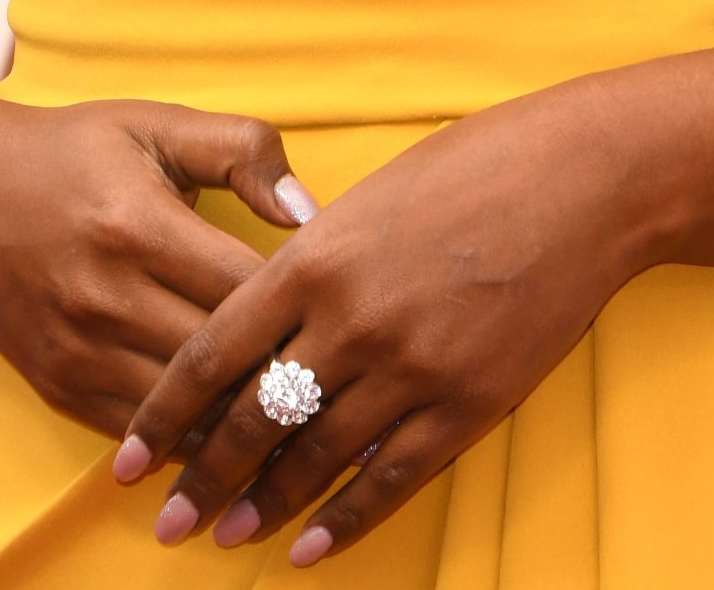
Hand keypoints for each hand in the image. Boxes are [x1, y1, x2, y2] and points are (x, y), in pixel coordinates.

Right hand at [0, 94, 319, 438]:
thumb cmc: (72, 151)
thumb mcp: (156, 124)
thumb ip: (242, 151)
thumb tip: (309, 210)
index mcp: (138, 224)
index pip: (244, 287)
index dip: (303, 303)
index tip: (347, 308)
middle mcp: (105, 296)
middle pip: (220, 358)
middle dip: (285, 371)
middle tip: (347, 376)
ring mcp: (77, 349)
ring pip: (183, 411)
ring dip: (244, 418)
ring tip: (307, 418)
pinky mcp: (58, 385)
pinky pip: (139, 432)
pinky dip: (190, 437)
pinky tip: (237, 433)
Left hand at [111, 79, 647, 563]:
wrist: (582, 180)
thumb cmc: (475, 165)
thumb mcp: (371, 196)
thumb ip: (315, 255)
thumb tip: (270, 309)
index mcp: (315, 256)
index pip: (214, 351)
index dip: (166, 413)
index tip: (131, 458)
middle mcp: (351, 319)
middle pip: (255, 418)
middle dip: (203, 477)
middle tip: (168, 522)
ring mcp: (411, 366)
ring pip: (317, 458)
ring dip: (266, 505)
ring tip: (228, 536)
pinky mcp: (468, 402)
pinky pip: (392, 478)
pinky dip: (346, 518)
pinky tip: (311, 546)